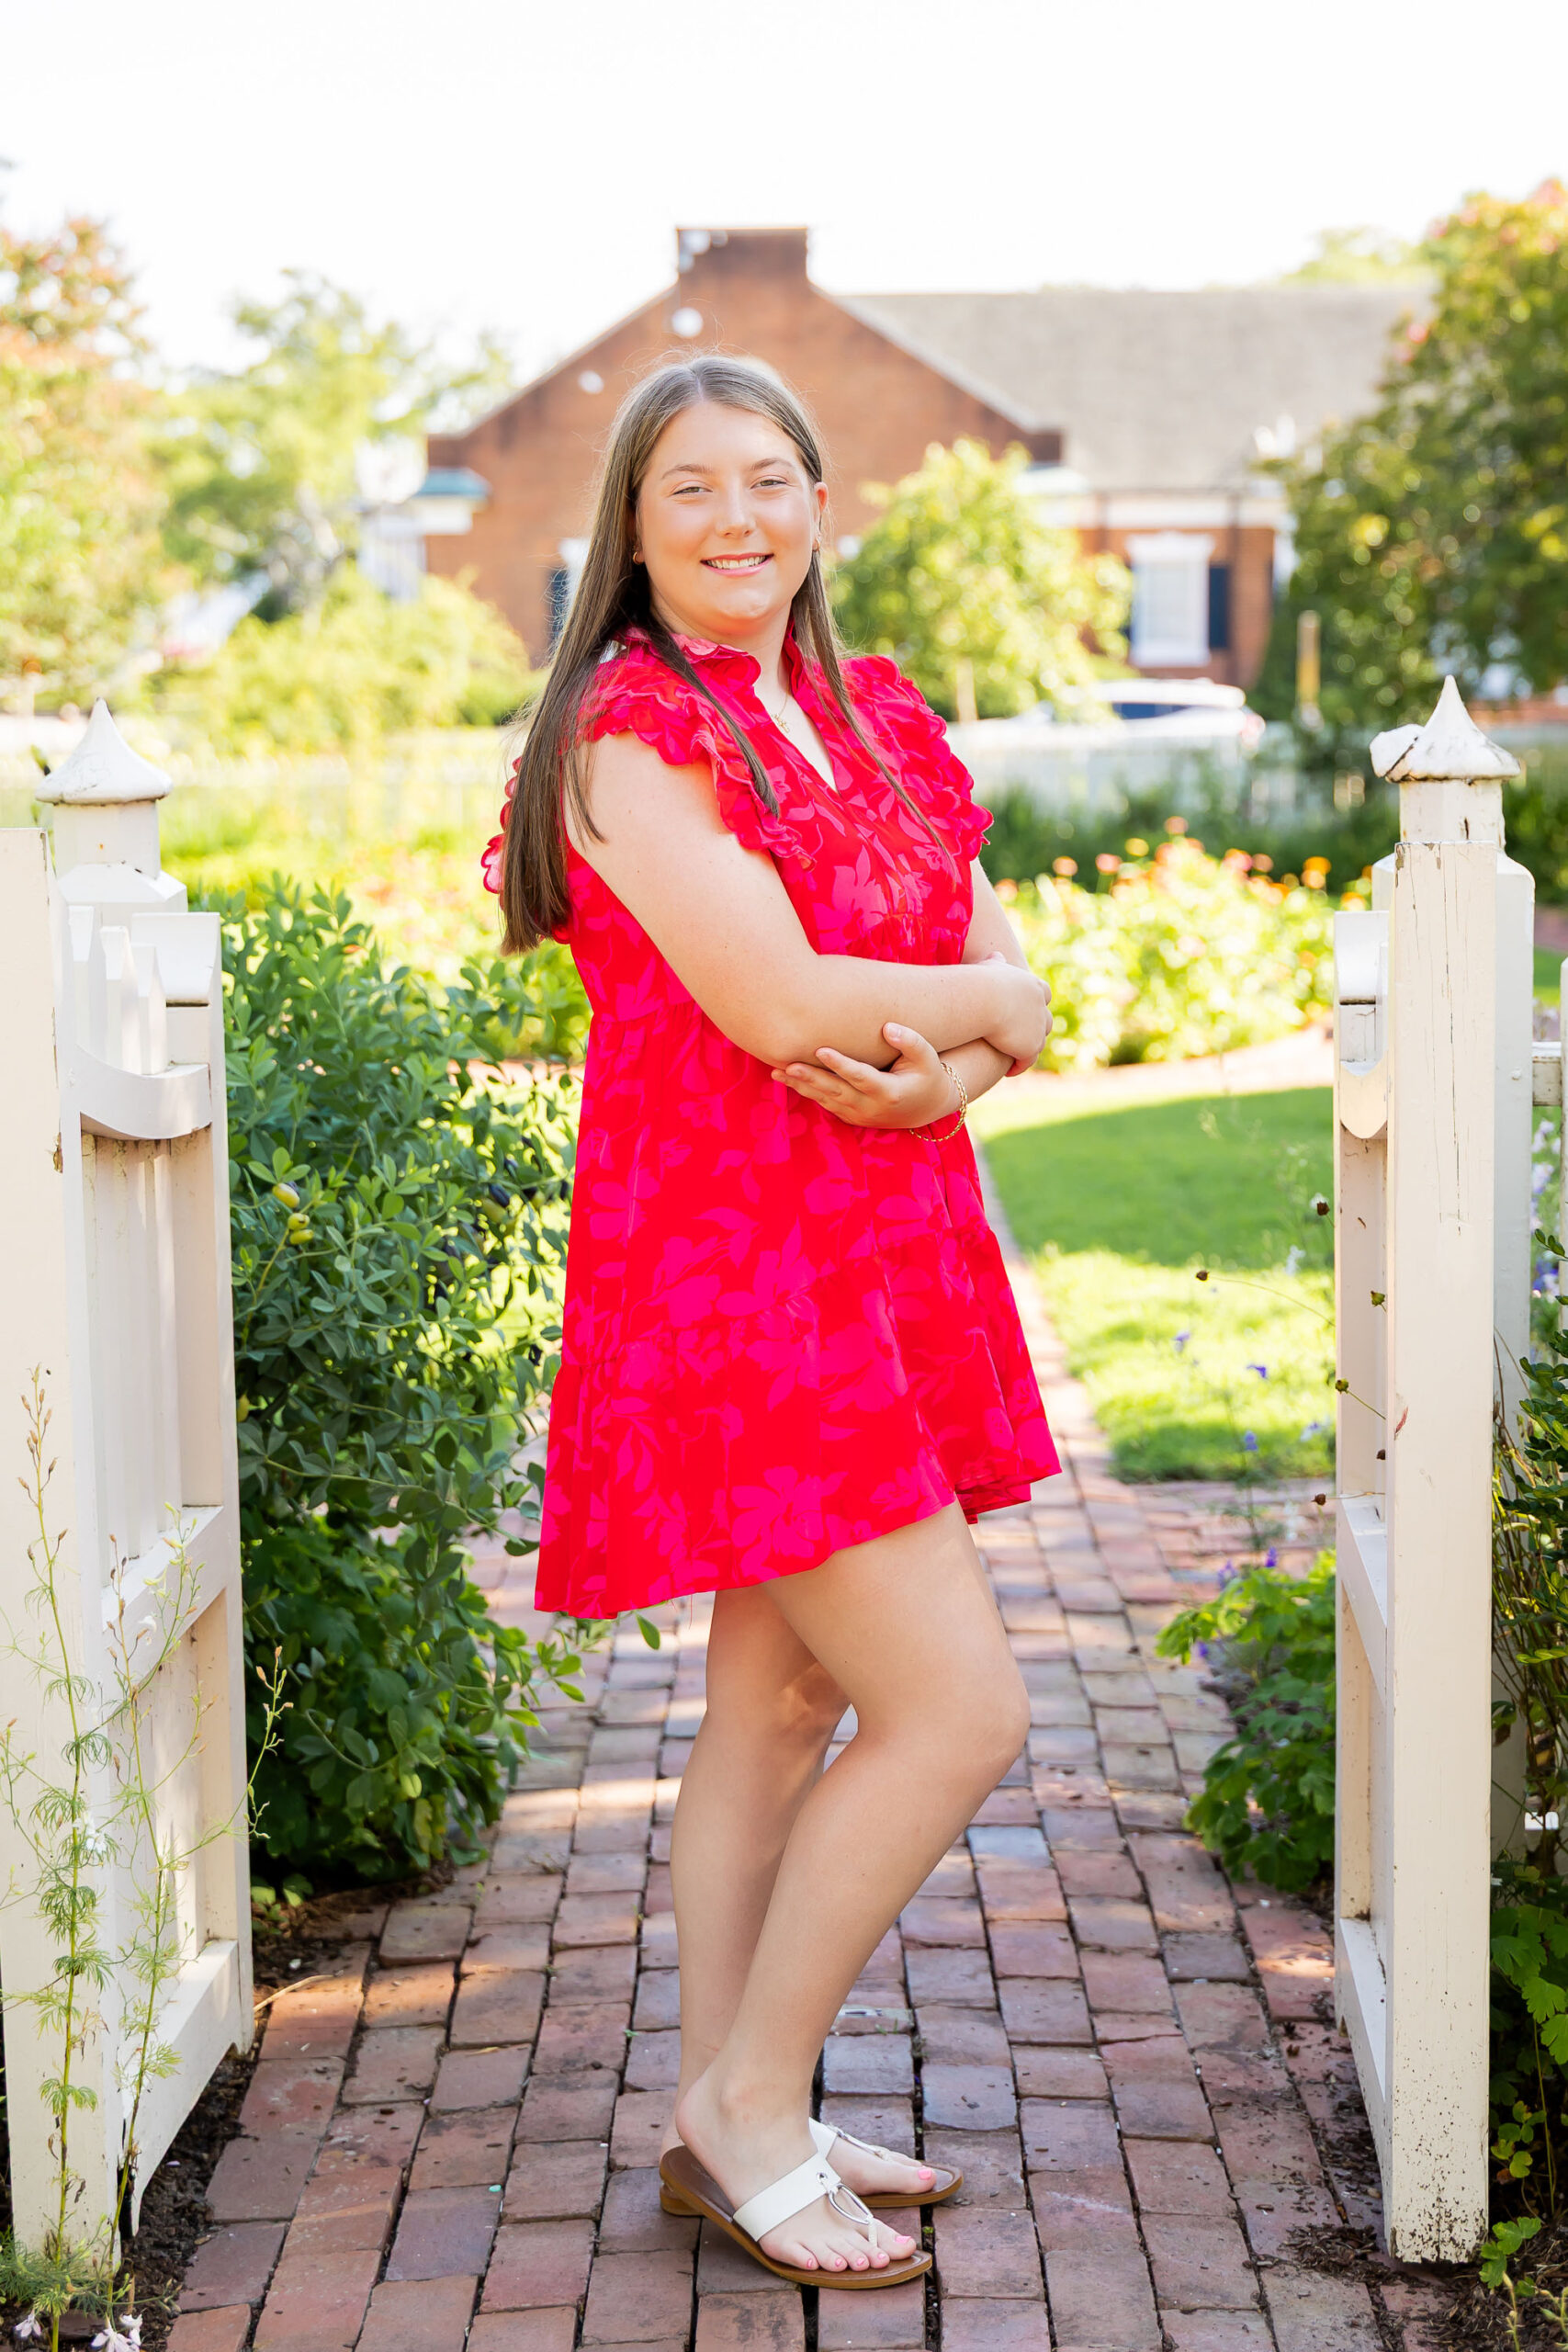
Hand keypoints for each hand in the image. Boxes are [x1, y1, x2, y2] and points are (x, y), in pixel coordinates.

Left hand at [771, 1023, 957, 1130]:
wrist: (928, 1106)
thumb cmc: (927, 1073)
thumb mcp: (926, 1056)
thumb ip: (910, 1040)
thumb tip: (887, 1027)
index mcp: (889, 1093)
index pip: (860, 1077)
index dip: (840, 1064)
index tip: (821, 1050)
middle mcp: (871, 1108)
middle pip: (836, 1092)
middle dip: (811, 1079)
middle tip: (789, 1065)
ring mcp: (859, 1115)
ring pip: (826, 1100)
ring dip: (802, 1086)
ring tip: (778, 1071)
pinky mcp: (851, 1117)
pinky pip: (826, 1104)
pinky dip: (807, 1092)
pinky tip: (788, 1079)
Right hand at [980, 953, 1051, 1072]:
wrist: (983, 999)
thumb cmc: (980, 981)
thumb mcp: (989, 968)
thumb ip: (995, 963)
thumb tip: (997, 955)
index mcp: (1034, 986)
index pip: (1044, 994)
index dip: (1036, 1003)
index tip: (1026, 1010)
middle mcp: (1041, 1006)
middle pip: (1046, 1020)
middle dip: (1037, 1029)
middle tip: (1023, 1038)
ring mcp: (1038, 1027)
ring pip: (1039, 1042)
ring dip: (1029, 1049)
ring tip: (1015, 1056)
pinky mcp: (1030, 1046)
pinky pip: (1027, 1060)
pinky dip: (1020, 1065)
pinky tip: (1009, 1070)